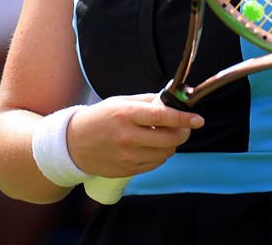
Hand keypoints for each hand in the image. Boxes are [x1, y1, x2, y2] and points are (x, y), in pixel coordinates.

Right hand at [67, 94, 203, 177]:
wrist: (73, 145)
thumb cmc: (98, 119)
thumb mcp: (120, 102)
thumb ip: (147, 101)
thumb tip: (171, 102)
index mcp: (125, 114)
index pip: (161, 116)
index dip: (183, 118)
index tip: (198, 119)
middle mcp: (127, 137)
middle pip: (169, 138)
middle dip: (183, 132)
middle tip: (185, 126)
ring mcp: (127, 156)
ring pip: (165, 153)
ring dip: (172, 144)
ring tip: (165, 135)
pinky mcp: (127, 170)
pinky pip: (156, 164)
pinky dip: (161, 155)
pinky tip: (153, 146)